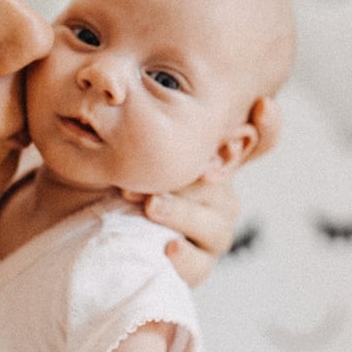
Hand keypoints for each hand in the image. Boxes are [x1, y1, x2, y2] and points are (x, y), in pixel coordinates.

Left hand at [132, 95, 281, 287]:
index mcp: (213, 165)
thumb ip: (151, 129)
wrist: (84, 230)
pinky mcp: (195, 267)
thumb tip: (158, 84)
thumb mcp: (128, 149)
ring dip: (183, 213)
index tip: (263, 106)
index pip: (256, 144)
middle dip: (196, 177)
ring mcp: (210, 233)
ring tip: (152, 206)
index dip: (267, 127)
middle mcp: (219, 197)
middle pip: (226, 186)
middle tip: (168, 168)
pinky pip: (199, 264)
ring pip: (214, 224)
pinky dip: (185, 256)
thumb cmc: (113, 182)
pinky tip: (168, 248)